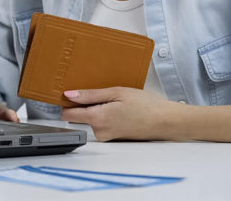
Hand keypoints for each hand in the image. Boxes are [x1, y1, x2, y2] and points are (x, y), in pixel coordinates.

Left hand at [60, 87, 184, 141]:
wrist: (164, 121)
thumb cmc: (145, 105)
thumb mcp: (116, 92)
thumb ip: (90, 95)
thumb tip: (69, 95)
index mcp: (97, 119)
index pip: (67, 115)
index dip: (66, 103)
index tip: (70, 93)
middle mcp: (99, 132)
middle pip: (78, 118)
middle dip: (83, 105)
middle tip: (100, 94)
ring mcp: (106, 137)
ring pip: (90, 121)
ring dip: (96, 110)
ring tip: (113, 101)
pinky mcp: (112, 138)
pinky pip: (100, 126)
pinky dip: (104, 116)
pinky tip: (118, 109)